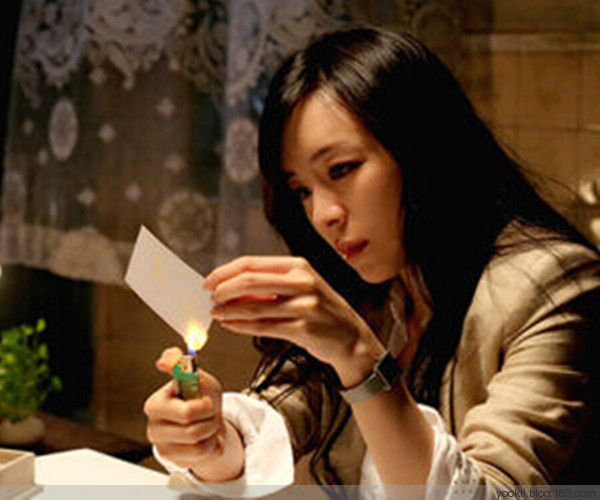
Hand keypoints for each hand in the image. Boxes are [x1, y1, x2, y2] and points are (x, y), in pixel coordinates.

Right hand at [143, 347, 243, 480]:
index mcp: (156, 403)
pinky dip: (210, 444)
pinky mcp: (171, 459)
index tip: (207, 402)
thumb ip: (186, 366)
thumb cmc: (202, 399)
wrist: (208, 425)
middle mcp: (153, 425)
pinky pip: (200, 453)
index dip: (202, 405)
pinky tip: (205, 438)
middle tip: (209, 411)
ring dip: (211, 430)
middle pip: (191, 423)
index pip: (184, 409)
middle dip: (208, 416)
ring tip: (208, 423)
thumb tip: (166, 357)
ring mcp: (161, 444)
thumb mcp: (201, 379)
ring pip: (197, 439)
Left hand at [205, 256, 385, 386]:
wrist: (351, 338)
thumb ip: (270, 285)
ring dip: (229, 310)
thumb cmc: (321, 312)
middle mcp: (303, 282)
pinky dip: (242, 326)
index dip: (226, 271)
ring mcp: (305, 305)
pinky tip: (230, 325)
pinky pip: (263, 326)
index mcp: (299, 266)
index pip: (252, 263)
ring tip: (216, 313)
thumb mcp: (301, 289)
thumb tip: (231, 286)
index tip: (209, 281)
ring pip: (254, 306)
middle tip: (210, 297)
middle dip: (224, 289)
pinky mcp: (303, 328)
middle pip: (250, 281)